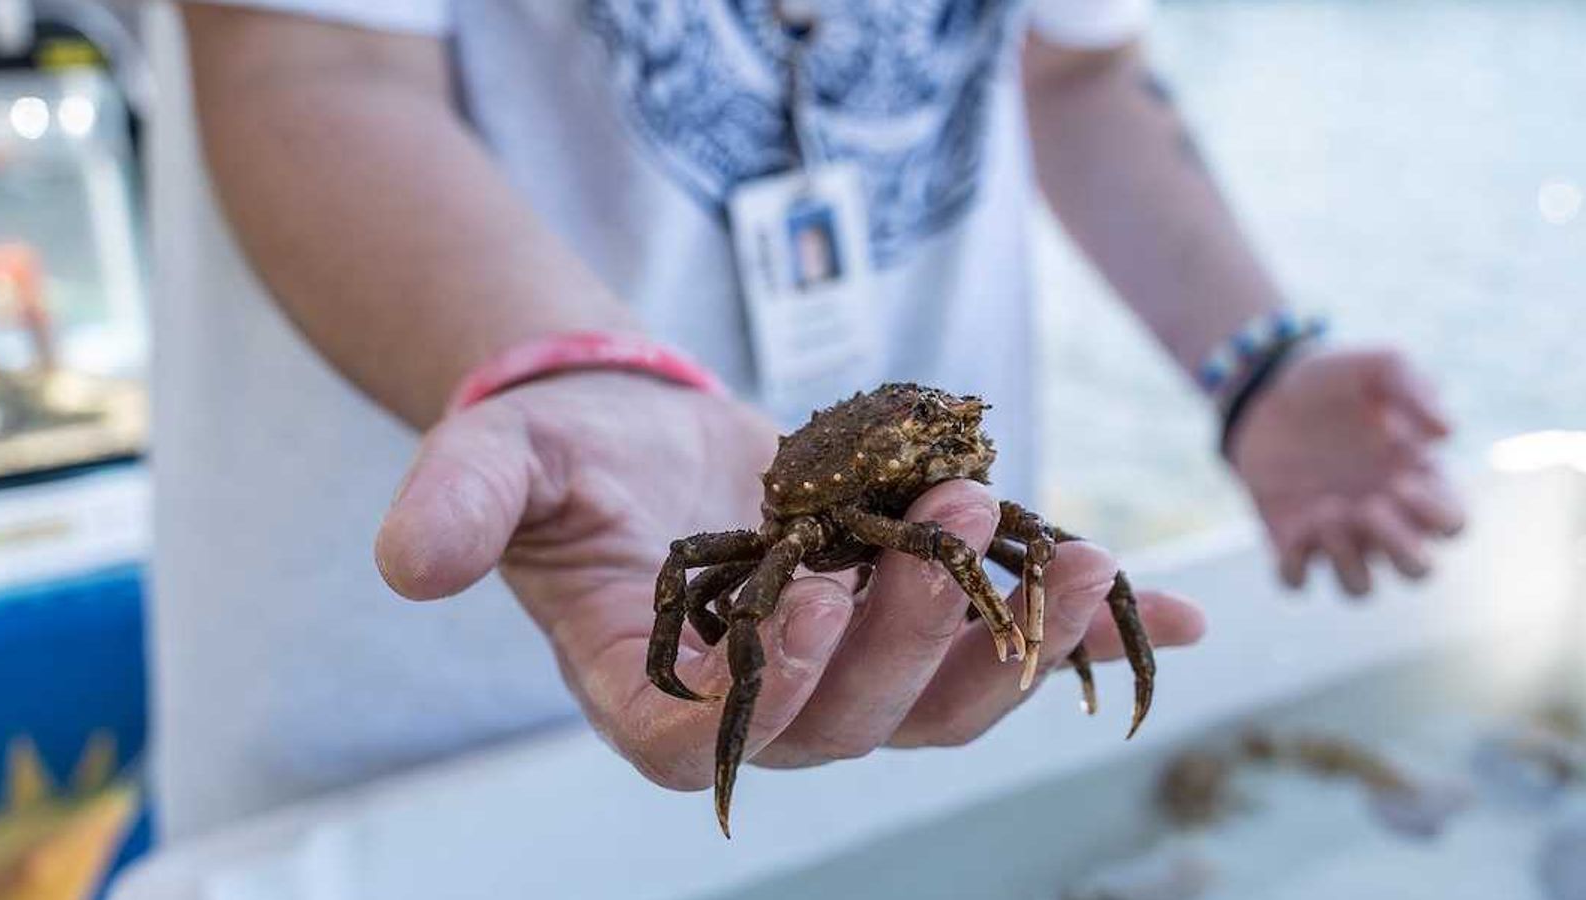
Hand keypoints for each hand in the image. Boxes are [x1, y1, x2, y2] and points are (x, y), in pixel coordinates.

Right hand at [374, 372, 1204, 792]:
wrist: (637, 433)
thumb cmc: (562, 454)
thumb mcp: (503, 458)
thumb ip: (461, 504)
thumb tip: (406, 562)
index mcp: (650, 693)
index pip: (716, 732)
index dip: (777, 682)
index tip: (815, 591)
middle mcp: (760, 706)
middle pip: (851, 718)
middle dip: (914, 634)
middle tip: (957, 517)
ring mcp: (843, 676)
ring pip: (941, 700)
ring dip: (1017, 645)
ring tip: (1086, 560)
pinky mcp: (904, 631)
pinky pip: (997, 649)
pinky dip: (1081, 637)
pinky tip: (1179, 613)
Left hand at [1229, 347, 1465, 596]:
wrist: (1265, 386)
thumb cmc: (1335, 377)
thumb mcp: (1380, 367)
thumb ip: (1417, 390)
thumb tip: (1447, 432)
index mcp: (1418, 481)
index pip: (1453, 525)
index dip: (1436, 515)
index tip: (1402, 477)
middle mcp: (1384, 517)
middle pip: (1417, 572)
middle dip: (1401, 551)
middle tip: (1369, 506)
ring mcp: (1337, 533)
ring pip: (1359, 587)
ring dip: (1347, 561)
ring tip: (1327, 510)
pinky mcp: (1289, 537)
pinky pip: (1296, 582)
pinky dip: (1296, 566)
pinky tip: (1294, 525)